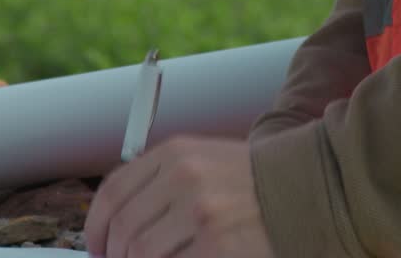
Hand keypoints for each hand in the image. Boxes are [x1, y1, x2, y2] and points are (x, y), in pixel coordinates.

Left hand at [83, 133, 277, 257]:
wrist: (305, 188)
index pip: (112, 192)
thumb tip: (117, 228)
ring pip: (140, 254)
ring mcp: (200, 213)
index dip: (96, 228)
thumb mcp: (202, 162)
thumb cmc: (250, 182)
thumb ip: (161, 184)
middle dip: (115, 257)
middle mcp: (183, 177)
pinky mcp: (217, 246)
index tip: (97, 249)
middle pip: (122, 229)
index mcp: (175, 153)